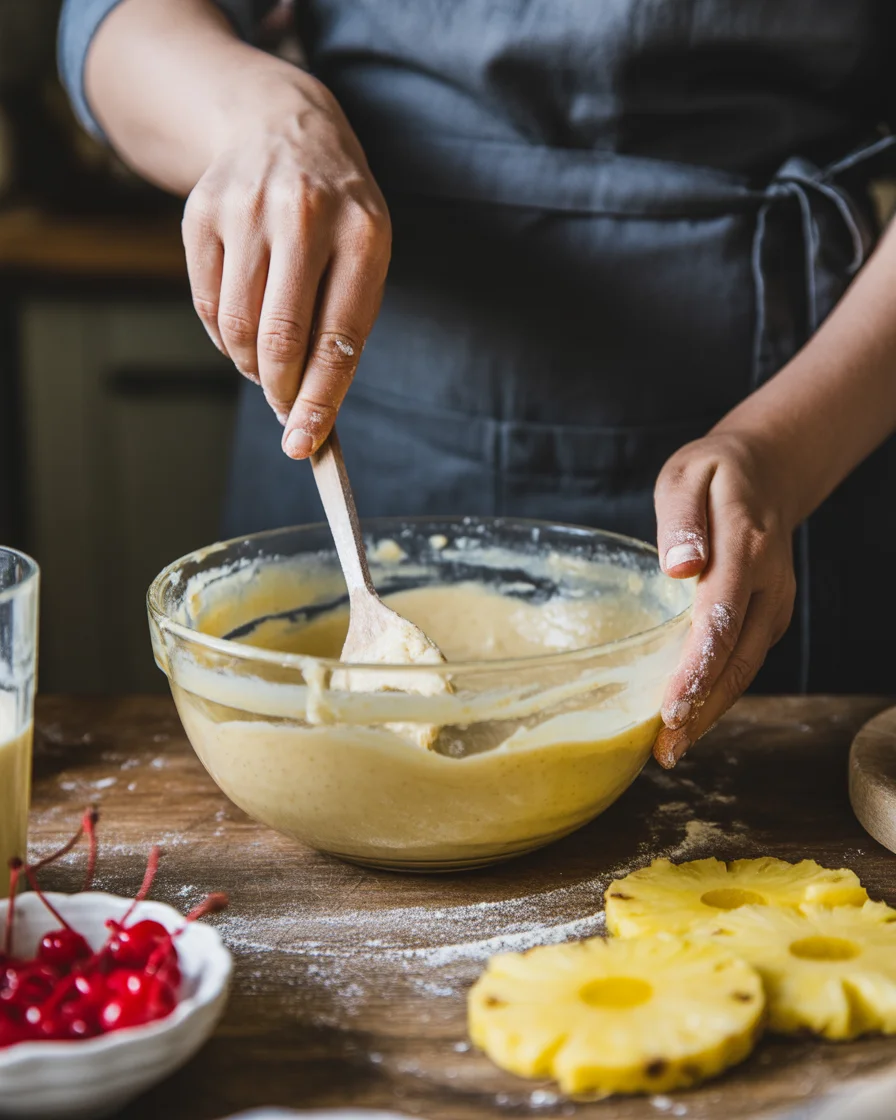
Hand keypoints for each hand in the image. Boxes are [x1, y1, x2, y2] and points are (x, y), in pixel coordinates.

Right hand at [181, 68, 390, 457]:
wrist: (285, 130)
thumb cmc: (338, 216)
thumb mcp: (365, 259)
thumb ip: (344, 332)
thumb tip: (308, 414)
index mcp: (363, 234)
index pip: (337, 340)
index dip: (319, 402)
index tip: (305, 445)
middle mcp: (304, 215)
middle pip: (281, 338)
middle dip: (281, 391)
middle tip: (285, 410)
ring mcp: (247, 209)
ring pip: (239, 328)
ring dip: (252, 367)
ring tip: (269, 363)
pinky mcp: (202, 213)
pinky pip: (208, 307)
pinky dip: (226, 338)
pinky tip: (245, 331)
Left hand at [652, 431, 797, 767]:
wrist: (768, 471)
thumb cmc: (714, 474)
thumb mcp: (687, 476)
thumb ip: (680, 518)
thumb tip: (678, 568)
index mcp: (745, 549)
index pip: (720, 620)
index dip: (697, 669)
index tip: (671, 707)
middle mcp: (768, 585)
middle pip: (737, 660)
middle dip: (702, 709)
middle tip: (665, 750)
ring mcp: (774, 603)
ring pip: (745, 669)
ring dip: (710, 712)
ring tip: (671, 749)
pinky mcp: (769, 615)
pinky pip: (745, 661)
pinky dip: (719, 693)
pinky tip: (689, 717)